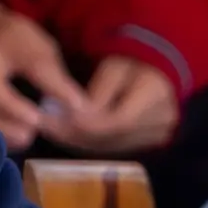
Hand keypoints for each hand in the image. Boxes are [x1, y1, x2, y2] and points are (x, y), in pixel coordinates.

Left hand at [44, 55, 179, 154]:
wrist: (155, 70)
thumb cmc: (130, 60)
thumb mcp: (112, 68)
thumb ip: (97, 95)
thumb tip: (75, 119)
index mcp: (156, 94)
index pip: (118, 120)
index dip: (86, 124)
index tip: (55, 120)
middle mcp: (162, 119)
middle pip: (112, 137)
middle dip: (76, 134)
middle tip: (45, 127)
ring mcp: (159, 134)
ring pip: (111, 146)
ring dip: (80, 141)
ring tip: (52, 132)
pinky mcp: (150, 143)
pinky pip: (114, 147)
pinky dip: (90, 143)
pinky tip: (68, 136)